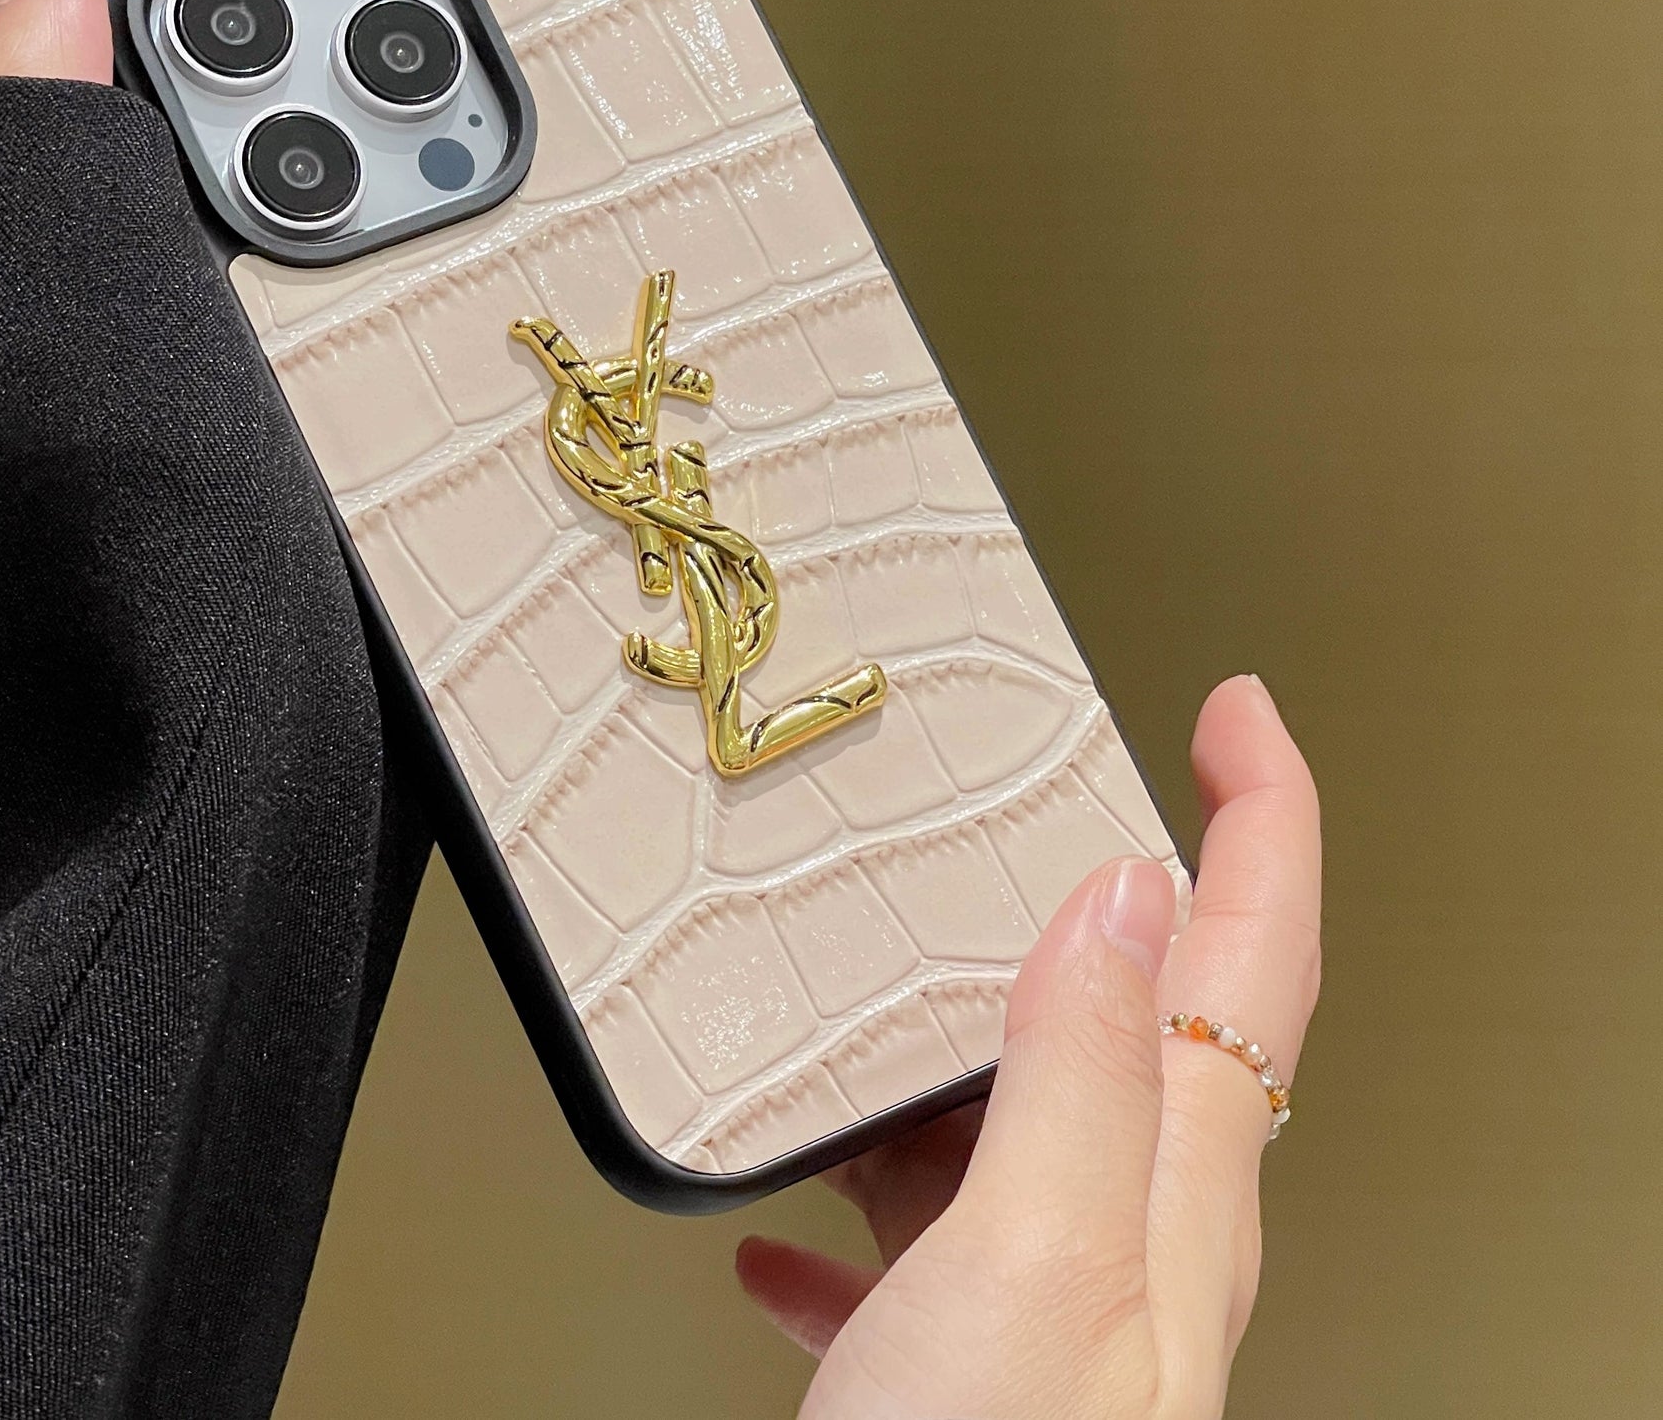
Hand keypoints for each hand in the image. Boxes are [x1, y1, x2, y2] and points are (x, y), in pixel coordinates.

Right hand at [737, 675, 1320, 1419]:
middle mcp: (1132, 1250)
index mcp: (1171, 1200)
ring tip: (907, 972)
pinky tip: (791, 1222)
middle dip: (1141, 886)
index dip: (1267, 813)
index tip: (1238, 705)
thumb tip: (1120, 894)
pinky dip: (862, 1200)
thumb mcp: (1028, 1270)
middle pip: (1167, 1024)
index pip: (1259, 958)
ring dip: (983, 1027)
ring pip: (1035, 1120)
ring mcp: (1046, 1317)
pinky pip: (924, 1244)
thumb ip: (1082, 1077)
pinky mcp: (957, 1381)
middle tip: (1081, 794)